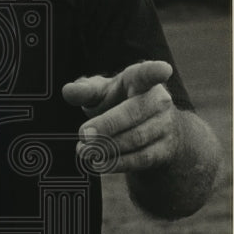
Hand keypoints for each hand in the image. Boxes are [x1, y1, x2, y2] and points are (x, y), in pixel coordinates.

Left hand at [61, 60, 179, 172]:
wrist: (150, 132)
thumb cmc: (119, 104)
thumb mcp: (101, 93)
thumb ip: (85, 91)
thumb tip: (68, 91)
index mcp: (141, 81)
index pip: (148, 73)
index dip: (155, 71)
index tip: (163, 70)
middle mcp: (158, 101)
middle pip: (134, 112)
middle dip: (107, 125)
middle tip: (83, 134)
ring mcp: (165, 126)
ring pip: (136, 138)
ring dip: (107, 147)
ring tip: (85, 151)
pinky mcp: (164, 150)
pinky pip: (141, 158)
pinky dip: (118, 163)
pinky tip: (99, 163)